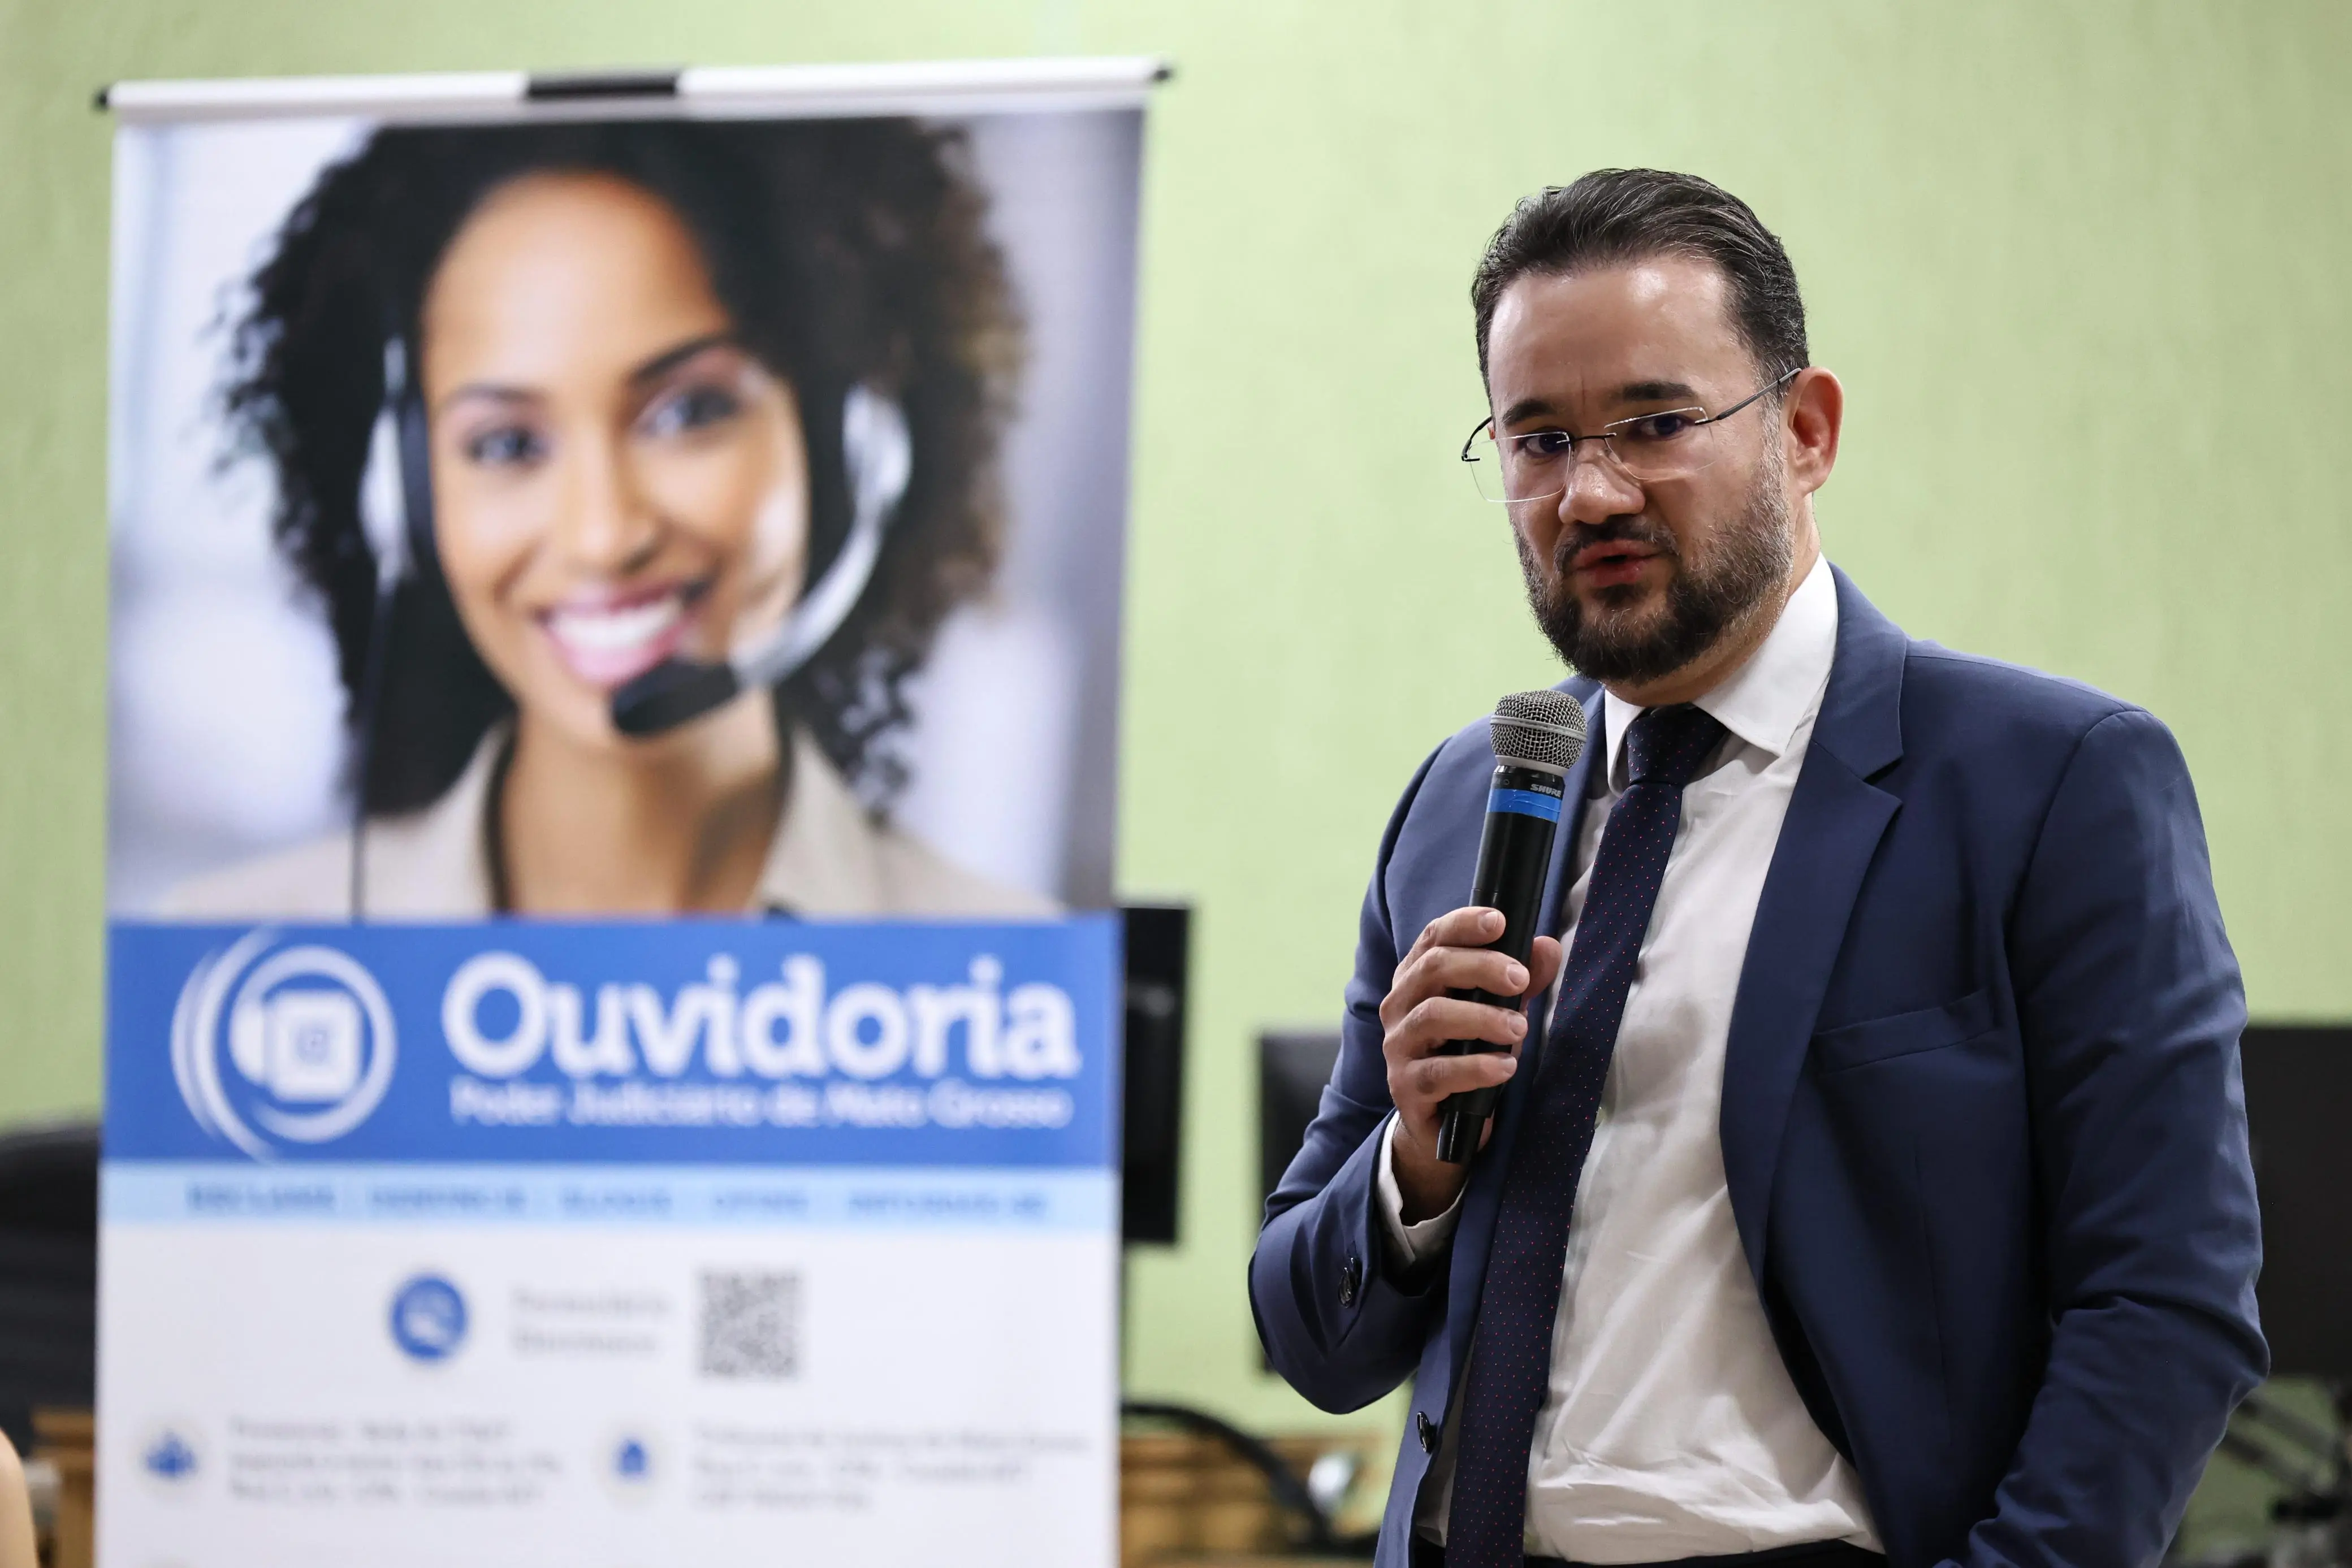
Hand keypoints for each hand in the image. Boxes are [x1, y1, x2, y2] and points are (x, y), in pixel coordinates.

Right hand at [1380, 908, 1562, 1222]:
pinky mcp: (1406, 1087)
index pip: (1434, 938)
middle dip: (1481, 967)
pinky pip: (1439, 1072)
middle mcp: (1400, 1005)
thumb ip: (1521, 981)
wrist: (1442, 1124)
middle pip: (1433, 969)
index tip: (1499, 922)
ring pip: (1433, 1017)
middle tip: (1520, 979)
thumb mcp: (1499, 1012)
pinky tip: (1505, 1067)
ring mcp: (1398, 1046)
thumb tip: (1547, 947)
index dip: (1463, 924)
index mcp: (1418, 978)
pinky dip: (1476, 1067)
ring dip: (1482, 1018)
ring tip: (1519, 1029)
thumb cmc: (1468, 1054)